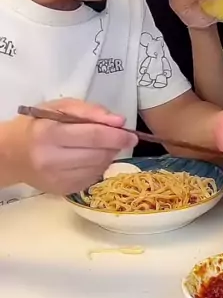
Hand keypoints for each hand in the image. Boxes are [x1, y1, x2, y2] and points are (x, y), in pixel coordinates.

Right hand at [7, 98, 136, 194]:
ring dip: (108, 156)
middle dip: (115, 146)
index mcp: (50, 134)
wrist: (14, 153)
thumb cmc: (39, 124)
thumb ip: (91, 111)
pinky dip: (98, 167)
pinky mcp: (63, 190)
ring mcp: (57, 178)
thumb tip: (119, 122)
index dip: (116, 136)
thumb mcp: (61, 107)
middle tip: (121, 138)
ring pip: (98, 168)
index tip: (132, 134)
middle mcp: (51, 159)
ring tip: (102, 146)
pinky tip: (90, 158)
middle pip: (98, 154)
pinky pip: (92, 178)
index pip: (92, 136)